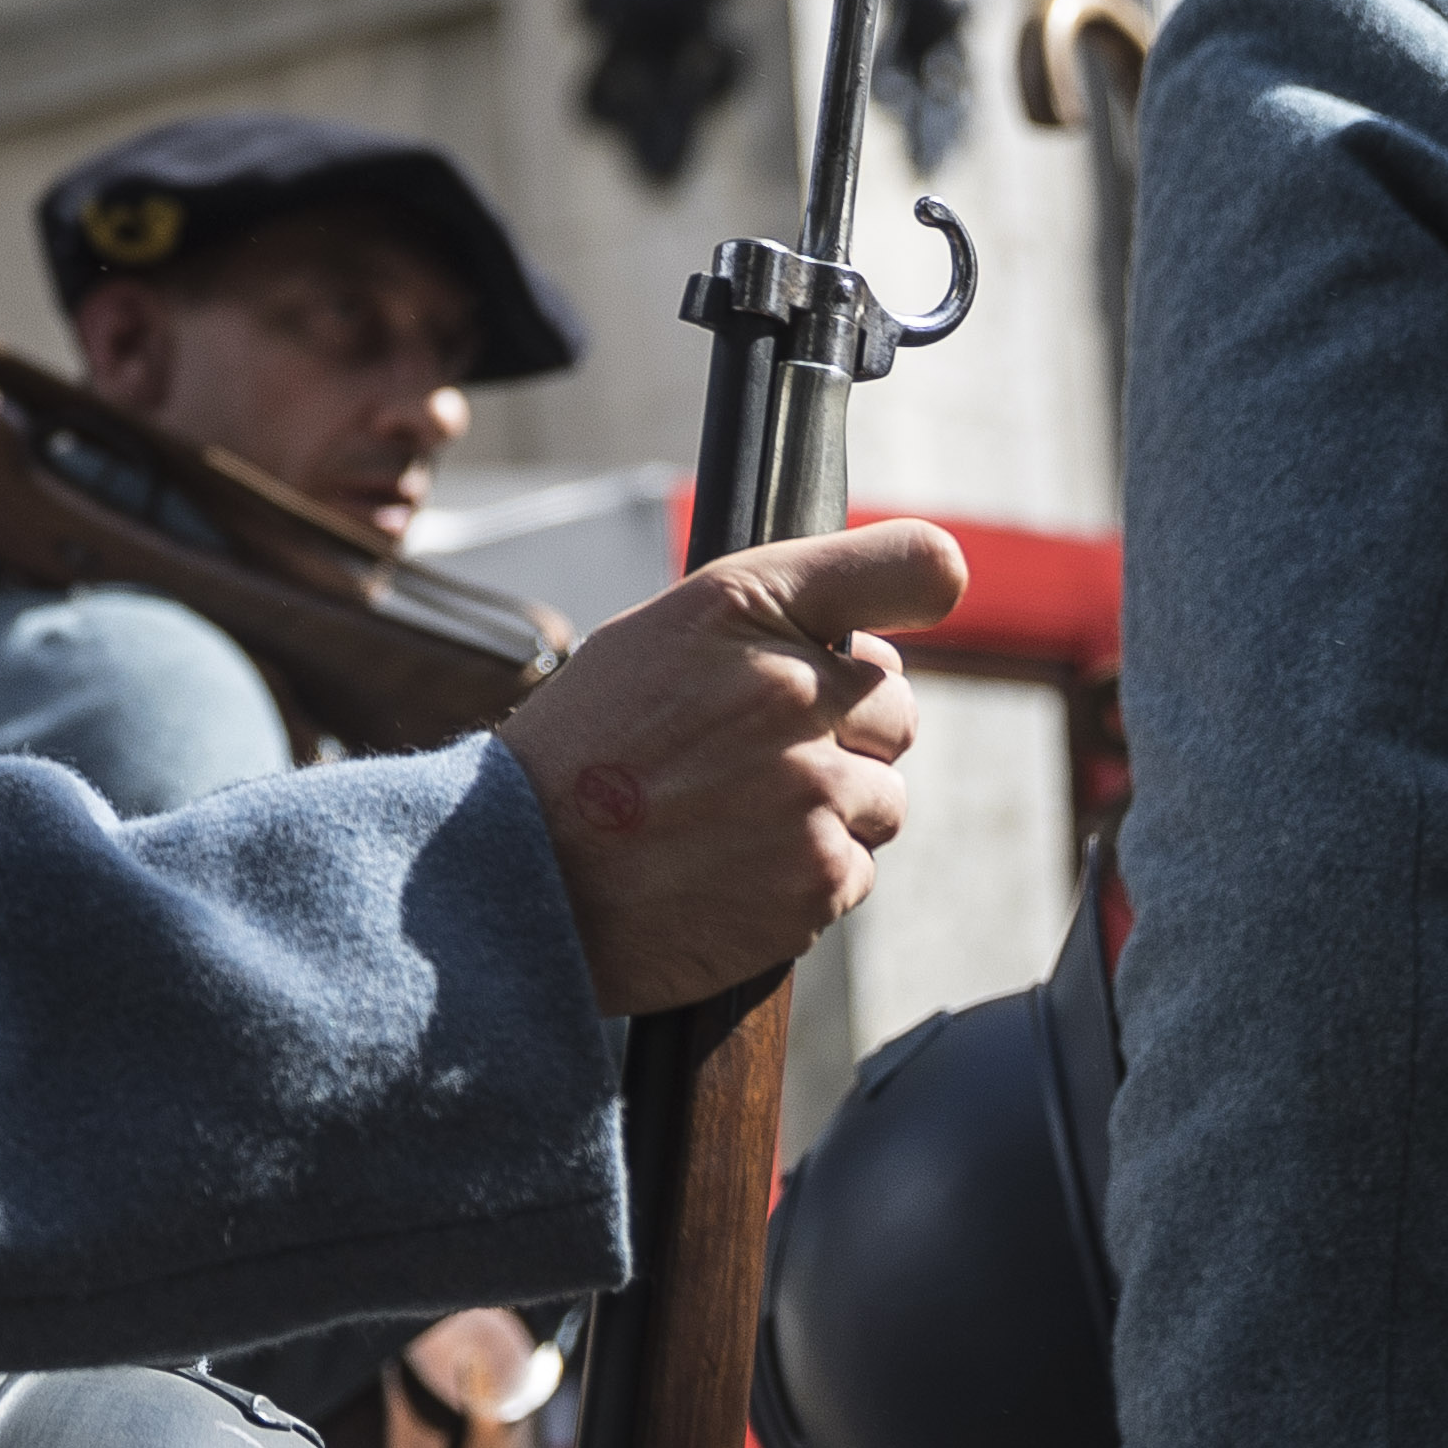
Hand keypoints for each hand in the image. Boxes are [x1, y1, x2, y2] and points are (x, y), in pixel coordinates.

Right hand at [505, 524, 953, 1014]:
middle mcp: (793, 690)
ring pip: (882, 799)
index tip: (926, 604)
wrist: (521, 878)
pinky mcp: (818, 880)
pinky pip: (855, 871)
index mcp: (748, 609)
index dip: (922, 587)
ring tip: (732, 819)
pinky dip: (806, 877)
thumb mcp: (659, 637)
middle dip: (846, 732)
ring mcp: (813, 791)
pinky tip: (732, 869)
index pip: (913, 567)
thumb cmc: (585, 751)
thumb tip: (889, 631)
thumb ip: (771, 618)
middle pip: (897, 710)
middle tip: (755, 757)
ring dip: (830, 812)